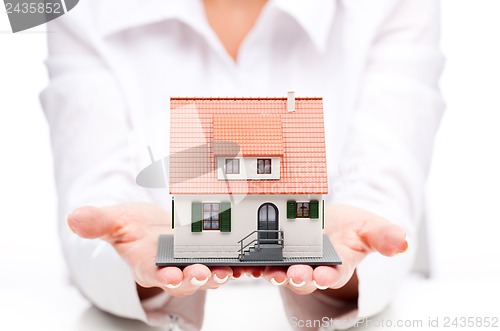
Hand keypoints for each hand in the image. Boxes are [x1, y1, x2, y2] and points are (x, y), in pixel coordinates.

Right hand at [67, 203, 234, 298]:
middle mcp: (171, 269)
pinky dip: (239, 266)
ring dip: (219, 275)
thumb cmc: (133, 228)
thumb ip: (98, 222)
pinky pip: (226, 264)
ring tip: (230, 270)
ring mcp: (192, 264)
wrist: (152, 229)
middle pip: (184, 280)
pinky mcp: (210, 256)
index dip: (161, 276)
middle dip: (194, 279)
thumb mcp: (114, 221)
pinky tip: (251, 263)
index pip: (152, 274)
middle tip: (203, 274)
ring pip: (208, 275)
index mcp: (147, 264)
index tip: (168, 275)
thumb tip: (73, 218)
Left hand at [260, 204, 407, 297]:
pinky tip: (246, 260)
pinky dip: (253, 262)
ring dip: (273, 273)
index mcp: (337, 265)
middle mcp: (312, 268)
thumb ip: (383, 235)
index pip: (334, 275)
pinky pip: (262, 261)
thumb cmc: (351, 226)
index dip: (329, 276)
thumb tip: (403, 242)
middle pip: (304, 278)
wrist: (330, 220)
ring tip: (266, 270)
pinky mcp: (275, 254)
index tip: (324, 275)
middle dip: (299, 278)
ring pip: (280, 272)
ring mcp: (292, 262)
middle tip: (294, 274)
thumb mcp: (370, 225)